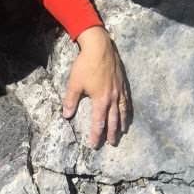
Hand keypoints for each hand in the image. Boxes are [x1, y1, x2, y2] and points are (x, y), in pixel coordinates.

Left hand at [62, 26, 131, 148]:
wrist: (100, 47)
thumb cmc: (85, 65)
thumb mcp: (74, 83)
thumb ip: (71, 100)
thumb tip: (66, 115)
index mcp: (100, 100)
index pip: (98, 122)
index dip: (96, 134)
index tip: (94, 145)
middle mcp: (112, 98)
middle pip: (113, 120)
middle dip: (111, 133)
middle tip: (111, 143)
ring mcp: (119, 91)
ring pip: (122, 111)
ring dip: (121, 123)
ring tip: (121, 132)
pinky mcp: (122, 83)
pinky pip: (126, 100)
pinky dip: (127, 110)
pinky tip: (126, 112)